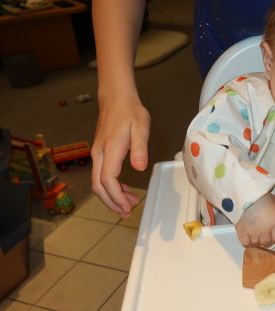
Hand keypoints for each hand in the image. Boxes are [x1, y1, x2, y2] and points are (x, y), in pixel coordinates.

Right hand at [91, 93, 149, 215]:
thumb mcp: (141, 127)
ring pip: (98, 182)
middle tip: (127, 212)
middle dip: (111, 202)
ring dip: (111, 196)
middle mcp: (99, 154)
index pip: (107, 180)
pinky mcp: (100, 153)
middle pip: (98, 186)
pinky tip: (124, 189)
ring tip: (129, 203)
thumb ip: (140, 148)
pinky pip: (101, 175)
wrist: (116, 98)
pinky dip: (111, 186)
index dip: (116, 197)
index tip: (127, 206)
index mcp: (110, 149)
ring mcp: (97, 154)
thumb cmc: (130, 111)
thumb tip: (140, 167)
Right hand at [235, 194, 274, 245]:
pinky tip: (246, 233)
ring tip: (252, 229)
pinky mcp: (241, 231)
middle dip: (264, 236)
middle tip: (260, 228)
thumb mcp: (274, 206)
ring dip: (254, 237)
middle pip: (266, 241)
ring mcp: (253, 232)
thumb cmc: (262, 196)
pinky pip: (245, 242)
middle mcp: (265, 230)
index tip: (272, 232)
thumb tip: (273, 224)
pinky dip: (246, 239)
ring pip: (255, 242)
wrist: (246, 192)